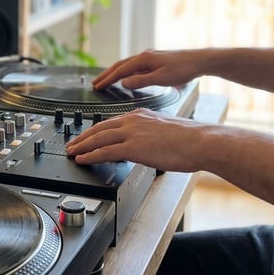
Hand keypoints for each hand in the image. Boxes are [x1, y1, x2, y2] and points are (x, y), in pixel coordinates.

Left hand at [65, 108, 205, 173]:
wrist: (202, 141)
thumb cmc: (191, 139)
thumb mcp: (165, 131)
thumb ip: (150, 135)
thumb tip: (145, 146)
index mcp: (140, 115)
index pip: (111, 122)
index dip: (95, 130)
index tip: (86, 136)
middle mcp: (133, 120)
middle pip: (99, 128)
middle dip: (83, 137)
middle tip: (71, 144)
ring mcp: (132, 132)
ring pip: (98, 138)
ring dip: (81, 146)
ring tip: (71, 152)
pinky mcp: (133, 147)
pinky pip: (105, 151)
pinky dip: (90, 155)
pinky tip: (82, 159)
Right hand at [92, 49, 204, 90]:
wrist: (200, 60)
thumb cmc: (184, 69)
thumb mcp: (162, 78)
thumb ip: (141, 81)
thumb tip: (124, 83)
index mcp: (144, 59)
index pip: (120, 70)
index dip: (108, 79)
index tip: (97, 86)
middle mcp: (144, 56)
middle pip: (120, 65)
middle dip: (107, 75)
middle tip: (95, 83)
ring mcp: (150, 57)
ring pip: (127, 65)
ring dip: (115, 73)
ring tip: (106, 80)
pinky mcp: (155, 61)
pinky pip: (135, 66)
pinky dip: (125, 72)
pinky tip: (126, 77)